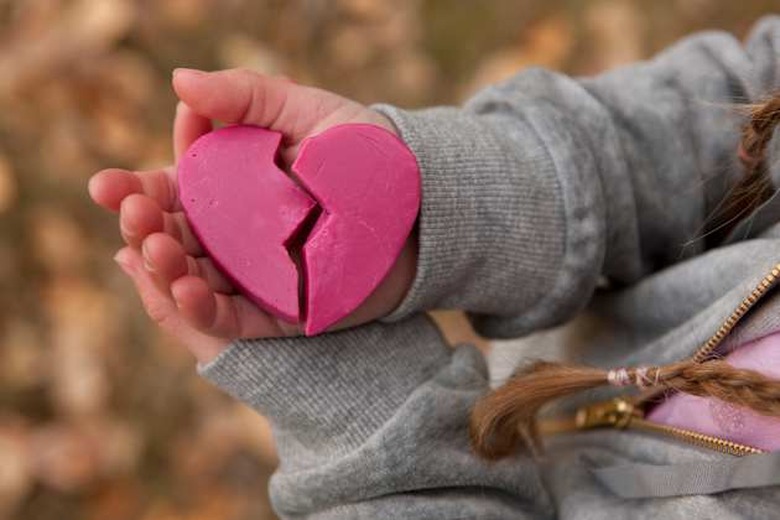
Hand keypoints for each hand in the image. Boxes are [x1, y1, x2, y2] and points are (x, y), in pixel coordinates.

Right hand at [88, 68, 416, 362]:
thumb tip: (180, 83)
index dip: (135, 190)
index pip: (170, 192)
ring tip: (152, 249)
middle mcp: (234, 235)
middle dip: (143, 227)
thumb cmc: (362, 150)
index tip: (107, 186)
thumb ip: (246, 95)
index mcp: (229, 189)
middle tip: (132, 213)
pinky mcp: (281, 310)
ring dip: (164, 269)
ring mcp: (255, 275)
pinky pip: (232, 317)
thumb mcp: (305, 110)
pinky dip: (202, 309)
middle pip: (173, 237)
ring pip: (193, 279)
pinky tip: (182, 289)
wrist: (420, 199)